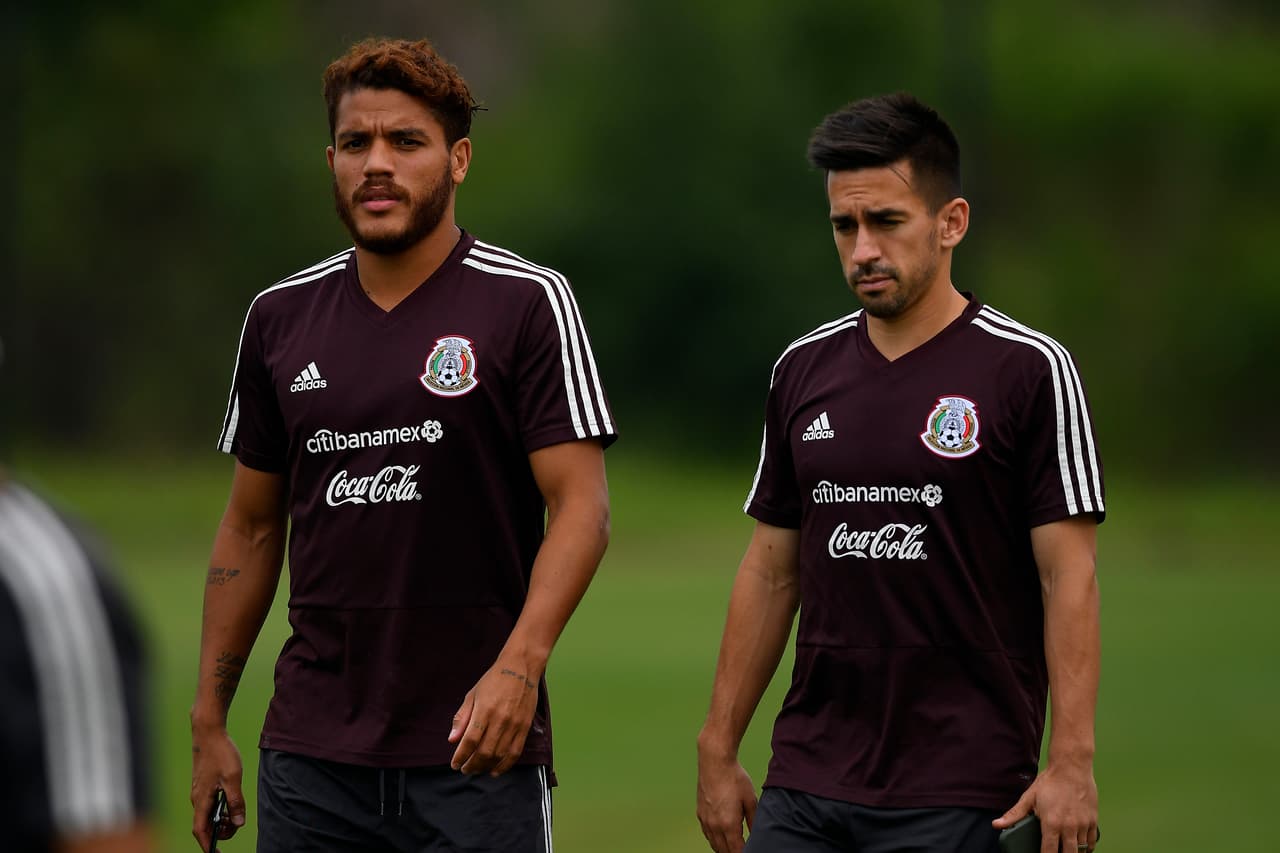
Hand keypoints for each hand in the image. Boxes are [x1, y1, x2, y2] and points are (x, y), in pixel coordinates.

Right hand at [190, 727, 245, 850]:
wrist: (208, 732)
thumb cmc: (220, 753)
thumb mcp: (233, 778)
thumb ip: (236, 802)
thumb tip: (238, 823)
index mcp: (201, 800)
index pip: (201, 831)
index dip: (208, 844)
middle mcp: (197, 799)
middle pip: (204, 825)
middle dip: (218, 832)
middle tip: (235, 828)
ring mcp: (199, 792)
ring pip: (207, 814)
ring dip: (220, 820)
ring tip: (235, 817)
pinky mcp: (203, 785)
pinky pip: (209, 804)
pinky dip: (219, 809)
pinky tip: (230, 804)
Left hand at [448, 659, 541, 775]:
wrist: (521, 667)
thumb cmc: (494, 680)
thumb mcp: (472, 695)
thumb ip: (462, 718)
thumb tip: (452, 740)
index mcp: (484, 710)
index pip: (470, 741)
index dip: (461, 756)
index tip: (454, 764)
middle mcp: (500, 720)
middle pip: (484, 752)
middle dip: (471, 765)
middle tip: (464, 769)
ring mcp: (514, 725)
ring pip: (499, 755)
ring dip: (485, 767)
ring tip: (477, 769)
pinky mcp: (525, 727)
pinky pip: (515, 753)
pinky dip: (504, 766)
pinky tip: (495, 771)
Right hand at [696, 750, 757, 852]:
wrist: (715, 761)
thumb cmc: (734, 778)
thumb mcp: (750, 800)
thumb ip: (754, 821)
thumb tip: (757, 835)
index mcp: (729, 824)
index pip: (736, 851)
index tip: (751, 851)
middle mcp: (714, 826)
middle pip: (724, 851)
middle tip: (744, 849)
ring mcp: (705, 820)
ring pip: (714, 844)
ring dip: (724, 848)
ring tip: (734, 846)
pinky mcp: (700, 813)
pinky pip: (707, 834)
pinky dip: (715, 839)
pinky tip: (722, 836)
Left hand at [992, 762, 1098, 852]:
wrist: (1071, 767)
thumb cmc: (1050, 781)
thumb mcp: (1029, 797)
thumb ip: (1014, 814)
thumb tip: (997, 824)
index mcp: (1052, 824)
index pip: (1049, 852)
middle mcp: (1069, 827)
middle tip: (1054, 852)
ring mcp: (1083, 824)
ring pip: (1081, 850)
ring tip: (1065, 851)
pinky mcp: (1093, 820)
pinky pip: (1092, 842)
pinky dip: (1087, 848)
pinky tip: (1080, 848)